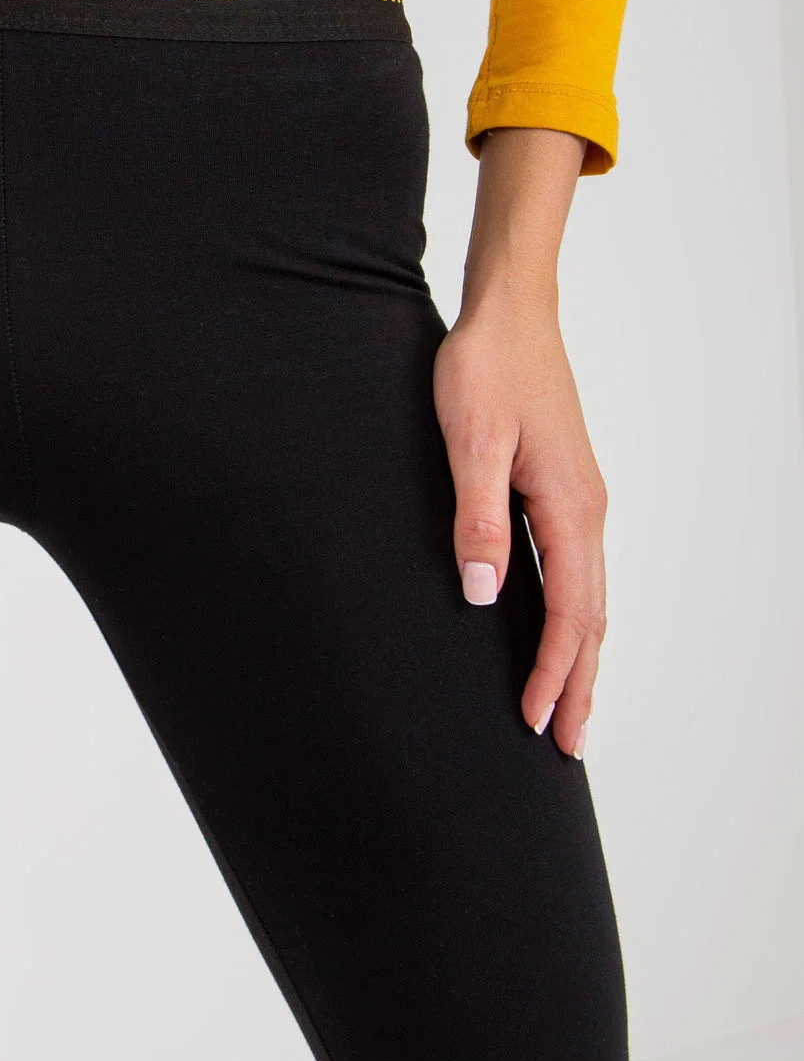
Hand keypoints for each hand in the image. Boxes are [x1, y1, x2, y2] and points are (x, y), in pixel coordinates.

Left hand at [435, 126, 604, 758]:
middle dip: (581, 685)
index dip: (555, 673)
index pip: (569, 612)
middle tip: (569, 749)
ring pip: (588, 598)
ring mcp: (579, 501)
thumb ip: (478, 517)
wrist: (510, 311)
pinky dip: (573, 618)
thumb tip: (483, 594)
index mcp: (569, 506)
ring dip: (580, 657)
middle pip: (591, 618)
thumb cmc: (484, 367)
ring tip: (568, 709)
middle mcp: (586, 510)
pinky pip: (576, 572)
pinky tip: (557, 635)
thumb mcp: (470, 439)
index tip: (540, 722)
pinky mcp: (563, 490)